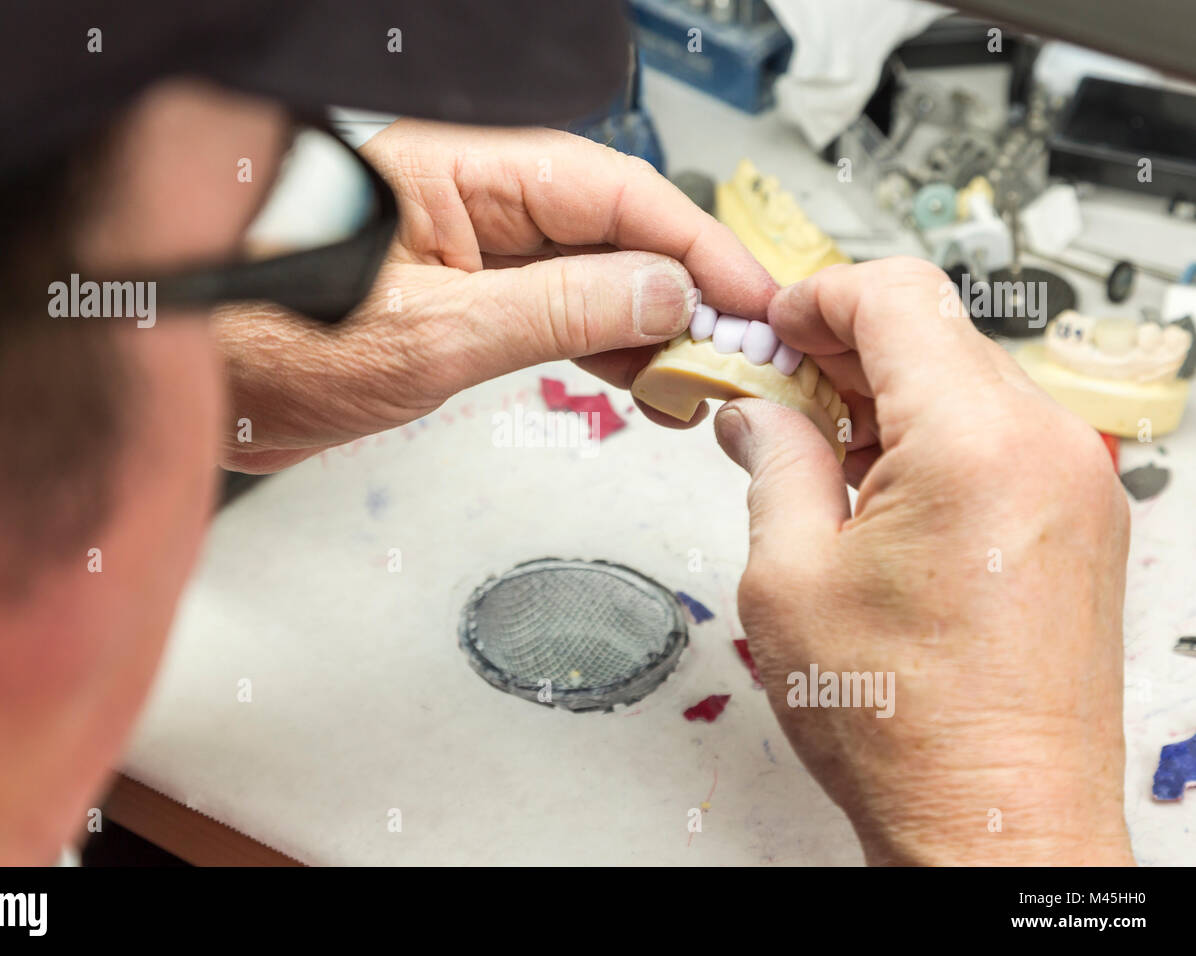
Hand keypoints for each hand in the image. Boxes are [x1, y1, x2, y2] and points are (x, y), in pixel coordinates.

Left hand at [217, 119, 777, 471]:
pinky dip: (604, 345)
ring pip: (590, 273)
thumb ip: (558, 309)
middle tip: (739, 349)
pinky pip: (554, 310)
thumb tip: (660, 293)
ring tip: (701, 375)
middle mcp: (468, 202)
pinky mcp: (456, 302)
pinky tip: (641, 375)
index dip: (694, 244)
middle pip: (612, 228)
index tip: (750, 296)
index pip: (612, 190)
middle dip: (683, 287)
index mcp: (460, 172)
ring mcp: (465, 253)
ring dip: (651, 324)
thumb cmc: (261, 338)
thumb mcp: (432, 333)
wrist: (186, 383)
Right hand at [716, 258, 1133, 864]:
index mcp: (971, 445)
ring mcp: (1074, 483)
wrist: (998, 822)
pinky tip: (875, 489)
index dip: (818, 296)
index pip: (895, 296)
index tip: (775, 325)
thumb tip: (756, 415)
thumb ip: (770, 465)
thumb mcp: (790, 579)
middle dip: (844, 348)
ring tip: (818, 455)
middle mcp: (1044, 448)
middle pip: (934, 331)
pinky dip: (931, 437)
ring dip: (886, 396)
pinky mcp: (1078, 519)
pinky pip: (998, 434)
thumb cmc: (910, 729)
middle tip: (775, 392)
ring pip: (966, 380)